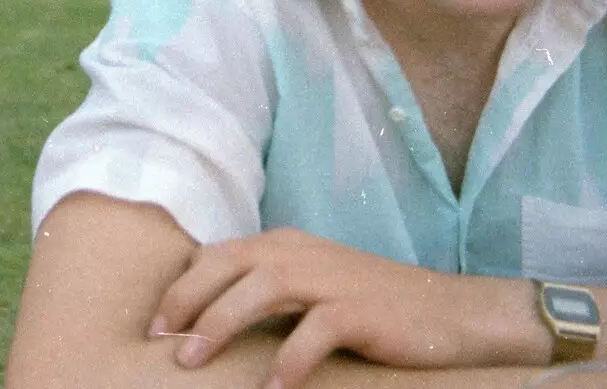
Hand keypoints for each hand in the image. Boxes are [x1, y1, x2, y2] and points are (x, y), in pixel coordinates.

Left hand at [151, 228, 515, 388]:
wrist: (451, 312)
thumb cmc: (373, 304)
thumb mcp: (312, 285)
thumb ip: (266, 290)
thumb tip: (211, 318)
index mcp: (284, 244)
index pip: (218, 255)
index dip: (182, 285)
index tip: (155, 322)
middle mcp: (301, 252)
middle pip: (228, 264)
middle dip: (187, 299)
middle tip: (159, 338)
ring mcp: (331, 278)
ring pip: (262, 288)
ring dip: (221, 323)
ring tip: (191, 361)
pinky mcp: (360, 310)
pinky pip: (315, 332)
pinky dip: (288, 360)